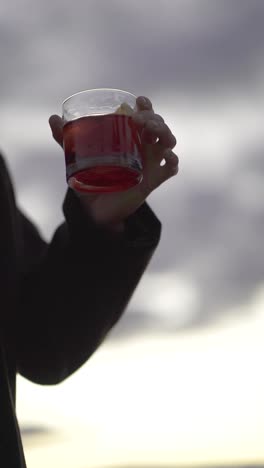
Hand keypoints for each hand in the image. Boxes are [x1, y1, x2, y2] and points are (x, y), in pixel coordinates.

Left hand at [49, 96, 178, 228]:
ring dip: (165, 133)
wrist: (97, 209)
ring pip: (168, 142)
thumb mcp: (78, 158)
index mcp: (129, 137)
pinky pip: (170, 169)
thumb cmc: (92, 180)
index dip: (146, 106)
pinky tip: (167, 157)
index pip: (144, 115)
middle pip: (159, 126)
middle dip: (154, 118)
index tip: (139, 101)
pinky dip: (172, 161)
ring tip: (153, 133)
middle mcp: (143, 147)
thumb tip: (52, 118)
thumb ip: (66, 139)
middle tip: (140, 120)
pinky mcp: (154, 180)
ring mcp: (151, 163)